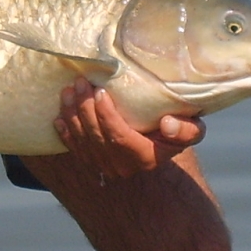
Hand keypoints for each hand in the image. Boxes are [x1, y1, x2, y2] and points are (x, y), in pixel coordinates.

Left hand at [52, 77, 205, 179]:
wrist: (160, 148)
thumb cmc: (175, 132)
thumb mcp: (191, 131)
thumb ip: (186, 130)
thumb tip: (167, 124)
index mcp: (144, 158)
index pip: (119, 137)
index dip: (106, 115)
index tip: (101, 92)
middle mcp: (122, 167)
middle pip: (96, 137)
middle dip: (84, 108)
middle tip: (80, 82)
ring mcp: (104, 167)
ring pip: (82, 141)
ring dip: (72, 115)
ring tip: (68, 91)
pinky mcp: (92, 164)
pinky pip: (74, 149)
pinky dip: (65, 132)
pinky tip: (59, 116)